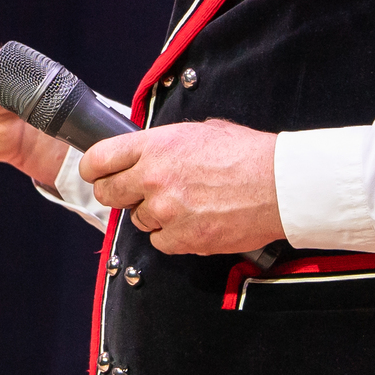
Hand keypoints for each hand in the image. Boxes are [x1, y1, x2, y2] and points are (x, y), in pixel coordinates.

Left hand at [78, 119, 285, 255]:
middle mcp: (153, 178)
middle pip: (108, 194)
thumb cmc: (246, 154)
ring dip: (153, 215)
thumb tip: (149, 152)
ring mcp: (166, 211)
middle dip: (119, 194)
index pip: (98, 159)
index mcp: (154, 146)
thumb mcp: (199, 132)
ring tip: (183, 203)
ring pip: (138, 220)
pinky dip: (172, 235)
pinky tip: (193, 221)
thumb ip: (164, 144)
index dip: (94, 169)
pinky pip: (160, 242)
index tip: (97, 173)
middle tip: (135, 192)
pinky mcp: (183, 239)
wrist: (279, 184)